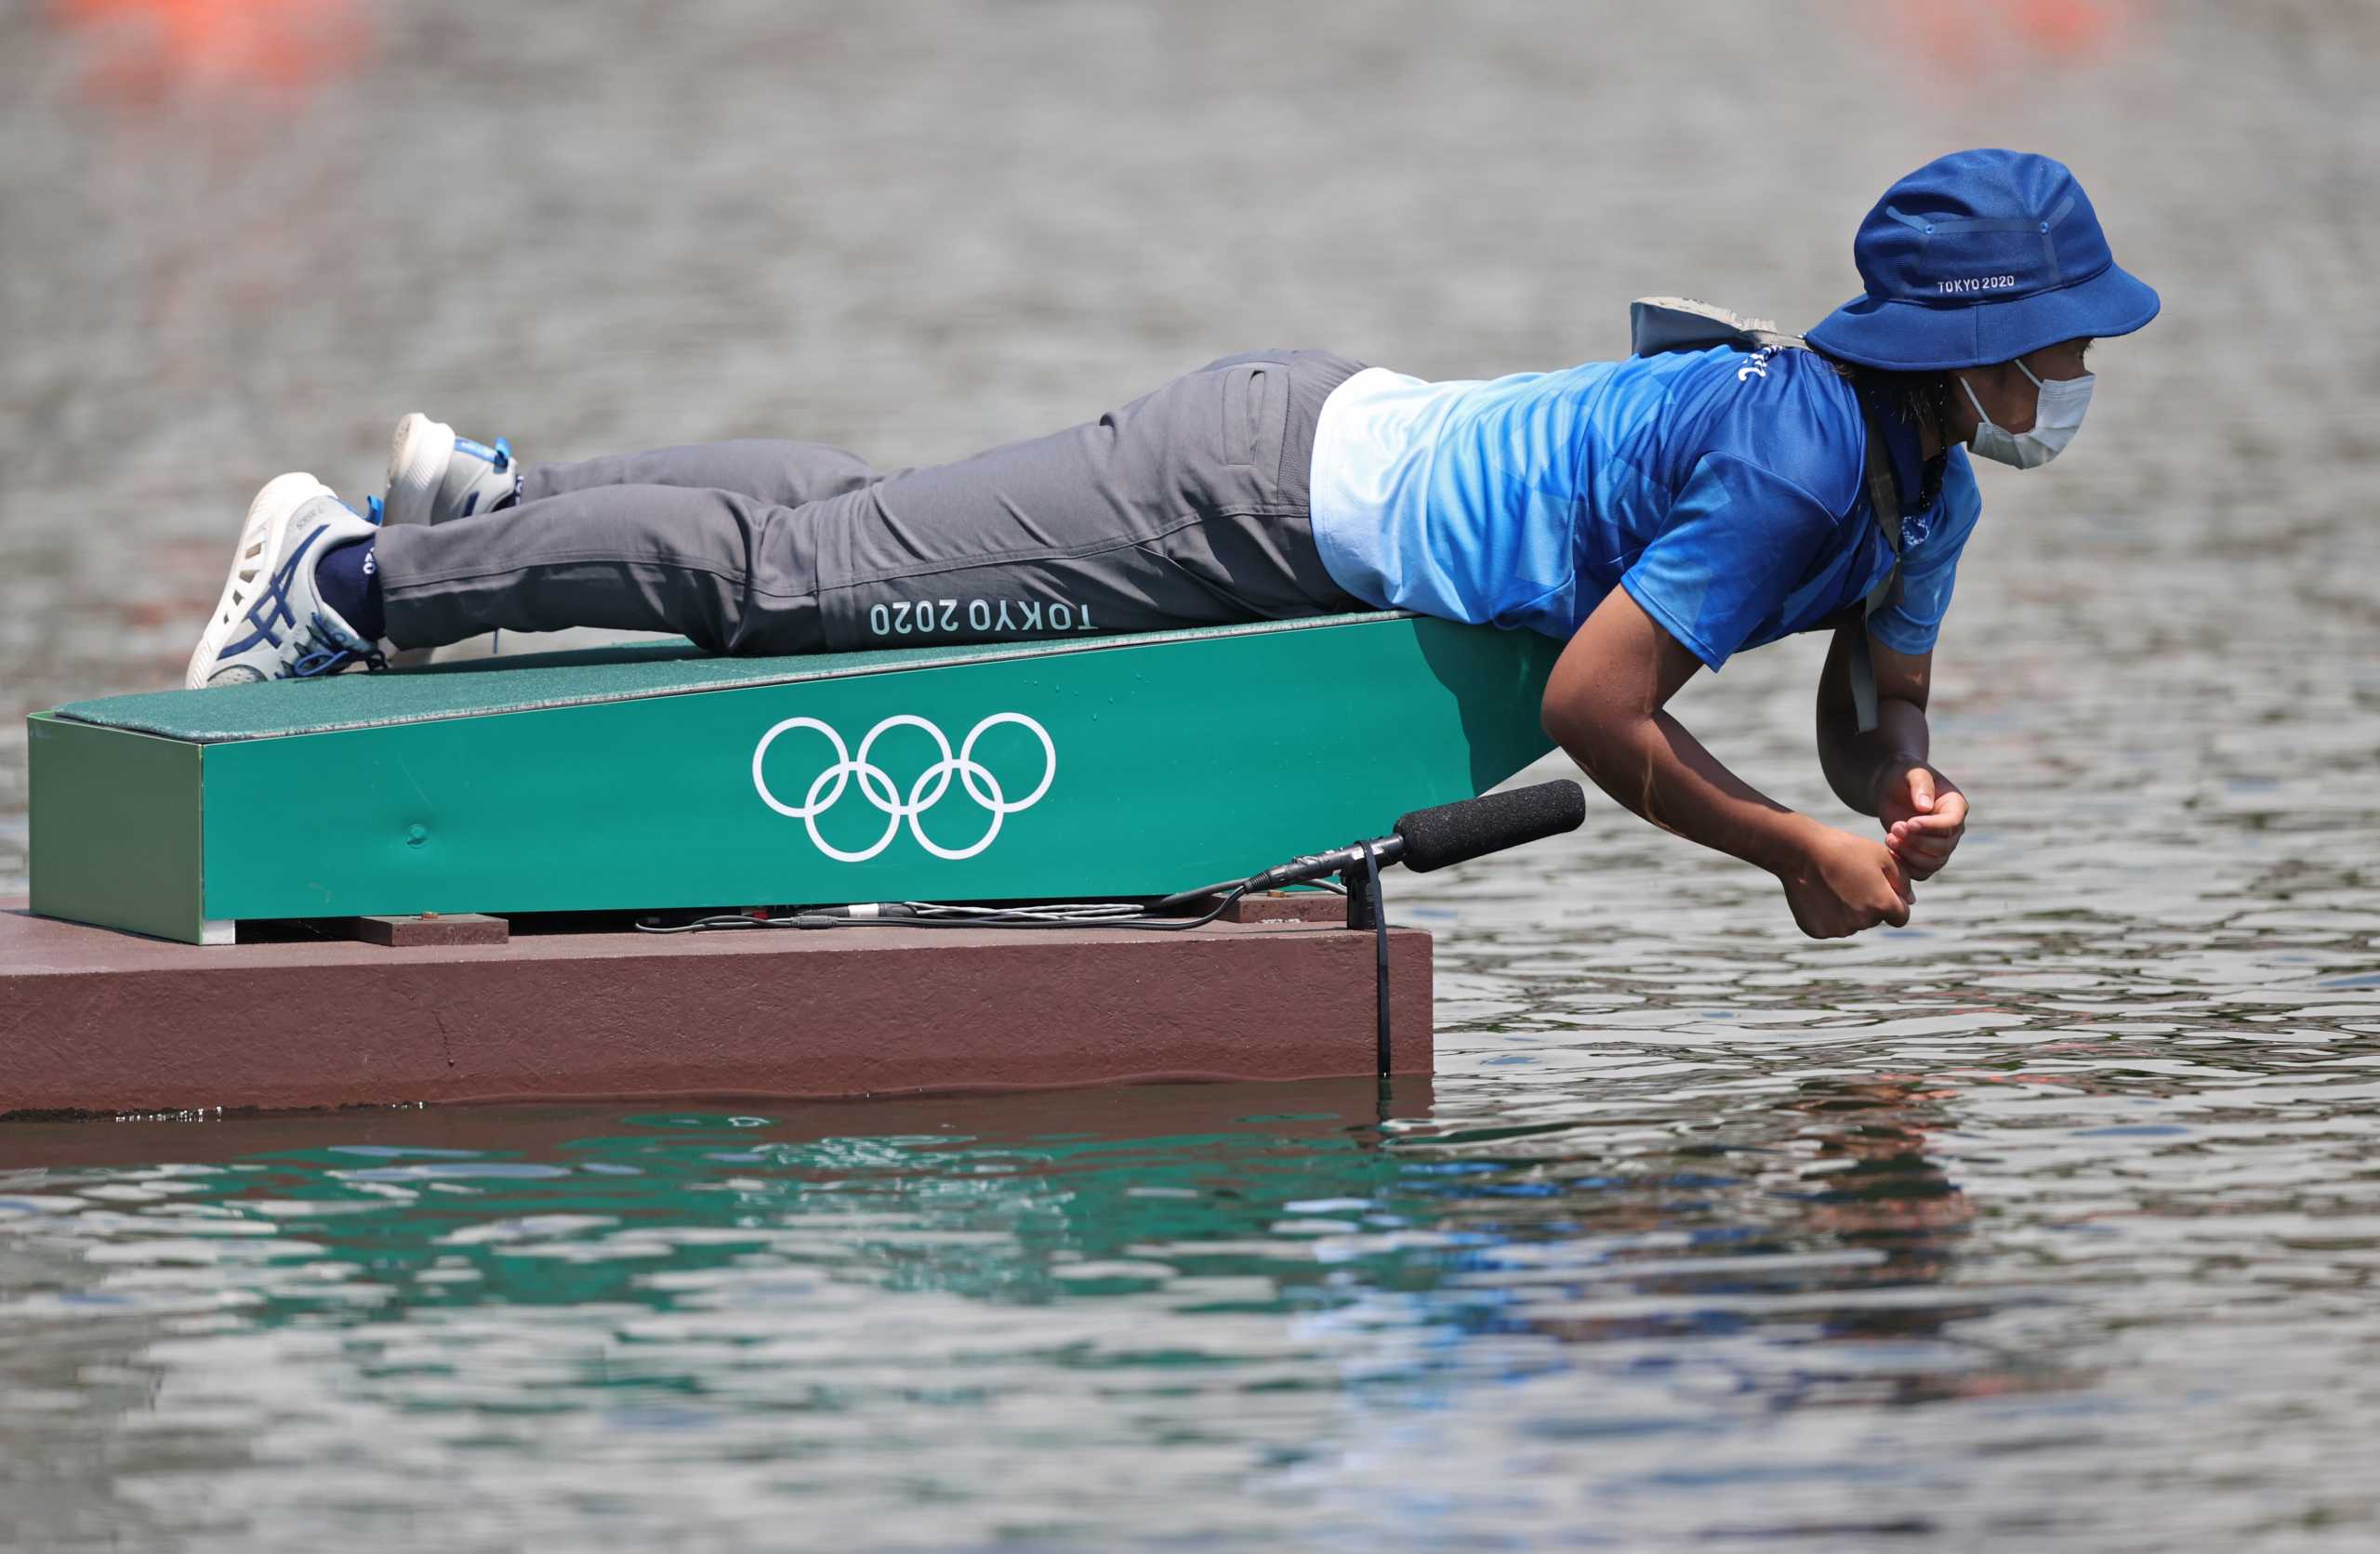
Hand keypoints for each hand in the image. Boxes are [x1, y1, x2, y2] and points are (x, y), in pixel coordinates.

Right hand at [1779, 825, 1913, 938]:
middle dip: (1869, 904)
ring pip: (1852, 924)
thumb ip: (1902, 880)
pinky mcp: (1818, 931)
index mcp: (1882, 904)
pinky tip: (1819, 895)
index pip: (1901, 916)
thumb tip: (1910, 901)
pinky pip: (1830, 926)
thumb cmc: (1845, 849)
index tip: (1878, 887)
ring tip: (1832, 885)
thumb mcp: (1881, 856)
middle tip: (1850, 879)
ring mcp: (1839, 929)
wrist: (1802, 851)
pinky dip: (1827, 915)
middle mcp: (1863, 922)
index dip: (1894, 901)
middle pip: (1874, 919)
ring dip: (1848, 911)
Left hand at [1876, 764, 1968, 880]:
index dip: (1931, 827)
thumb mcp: (1912, 772)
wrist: (1892, 788)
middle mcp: (1953, 829)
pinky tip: (1890, 850)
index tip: (1909, 823)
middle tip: (1894, 828)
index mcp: (1956, 806)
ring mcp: (1941, 845)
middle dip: (1916, 841)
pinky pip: (1921, 872)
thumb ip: (1920, 785)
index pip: (1951, 824)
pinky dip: (1906, 866)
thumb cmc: (1904, 775)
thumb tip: (1925, 807)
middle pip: (1943, 847)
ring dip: (1909, 855)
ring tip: (1889, 838)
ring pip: (1933, 863)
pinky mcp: (1925, 855)